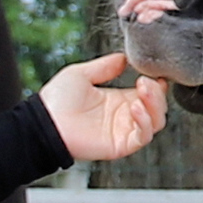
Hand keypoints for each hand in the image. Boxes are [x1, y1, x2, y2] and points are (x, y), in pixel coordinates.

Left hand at [40, 53, 168, 161]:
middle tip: (145, 81)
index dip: (156, 84)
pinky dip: (145, 122)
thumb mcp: (82, 74)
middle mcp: (124, 116)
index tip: (155, 72)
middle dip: (157, 92)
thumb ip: (105, 66)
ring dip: (155, 105)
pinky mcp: (121, 144)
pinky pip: (143, 136)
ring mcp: (124, 131)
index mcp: (118, 99)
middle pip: (157, 107)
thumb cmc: (57, 100)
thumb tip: (124, 57)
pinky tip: (136, 107)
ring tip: (142, 91)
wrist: (45, 121)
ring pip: (156, 121)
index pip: (149, 93)